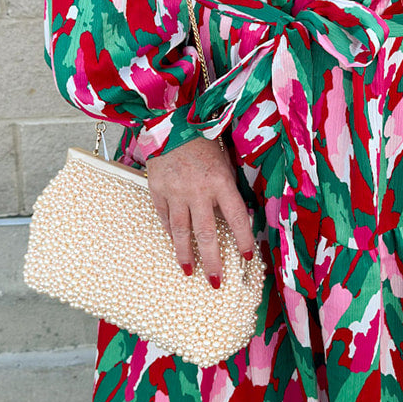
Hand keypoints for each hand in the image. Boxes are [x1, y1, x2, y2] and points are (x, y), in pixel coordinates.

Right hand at [145, 134, 255, 287]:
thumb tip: (235, 217)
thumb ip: (228, 188)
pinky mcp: (156, 189)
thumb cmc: (203, 139)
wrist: (170, 120)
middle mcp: (198, 189)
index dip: (243, 239)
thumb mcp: (224, 160)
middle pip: (207, 233)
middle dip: (212, 260)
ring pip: (181, 232)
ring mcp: (175, 191)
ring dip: (186, 254)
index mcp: (220, 180)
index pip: (236, 217)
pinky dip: (171, 233)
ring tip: (190, 271)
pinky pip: (165, 218)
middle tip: (216, 281)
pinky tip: (175, 244)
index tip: (245, 257)